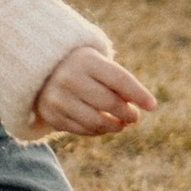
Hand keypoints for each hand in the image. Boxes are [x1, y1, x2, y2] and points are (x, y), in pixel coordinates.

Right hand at [31, 43, 156, 137]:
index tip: (152, 106)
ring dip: (115, 126)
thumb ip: (119, 81)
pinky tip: (103, 125)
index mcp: (85, 60)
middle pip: (110, 103)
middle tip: (134, 116)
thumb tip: (146, 105)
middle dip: (128, 113)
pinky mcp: (52, 114)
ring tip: (122, 124)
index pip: (119, 80)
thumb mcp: (97, 63)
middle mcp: (69, 77)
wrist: (39, 68)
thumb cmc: (80, 66)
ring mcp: (58, 97)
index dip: (139, 94)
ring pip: (98, 121)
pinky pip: (83, 130)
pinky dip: (98, 131)